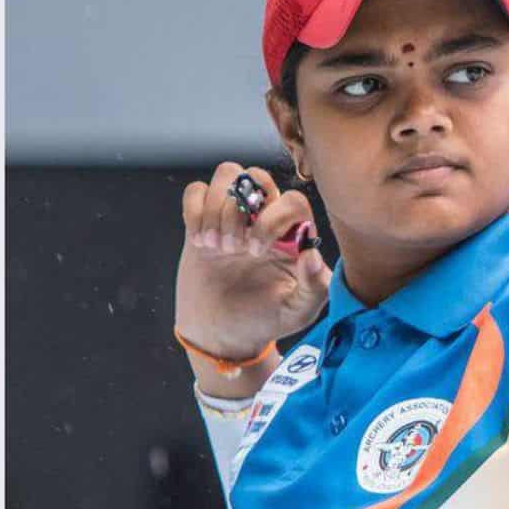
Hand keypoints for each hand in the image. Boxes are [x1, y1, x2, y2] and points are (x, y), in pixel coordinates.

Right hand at [175, 161, 330, 360]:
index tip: (256, 252)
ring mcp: (233, 217)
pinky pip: (196, 190)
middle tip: (234, 249)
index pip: (293, 200)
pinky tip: (199, 241)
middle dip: (240, 209)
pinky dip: (194, 210)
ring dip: (216, 209)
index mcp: (294, 236)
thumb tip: (311, 254)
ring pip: (227, 174)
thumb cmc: (266, 321)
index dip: (273, 218)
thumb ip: (314, 286)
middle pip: (258, 177)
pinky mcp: (202, 222)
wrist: (224, 334)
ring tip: (215, 247)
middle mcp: (265, 219)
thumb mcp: (298, 311)